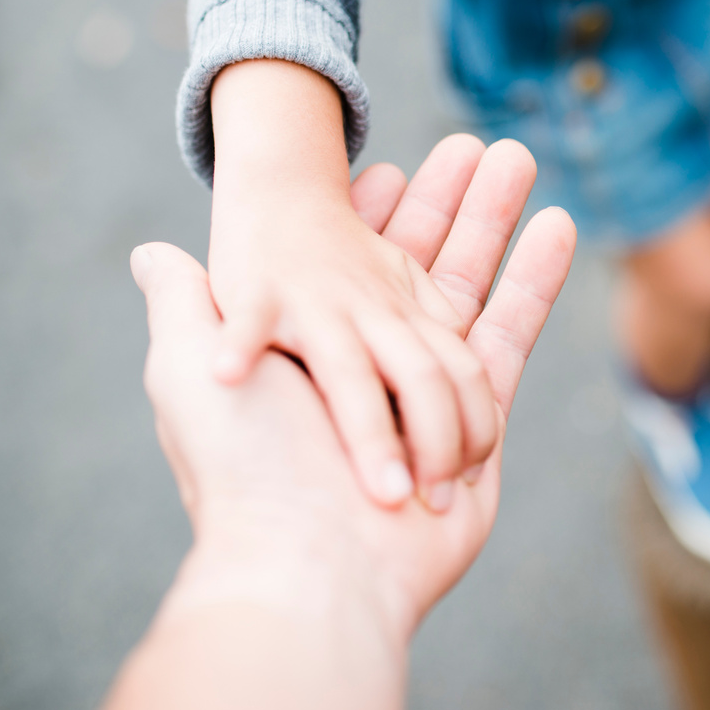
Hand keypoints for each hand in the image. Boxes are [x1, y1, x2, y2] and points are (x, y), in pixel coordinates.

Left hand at [138, 137, 575, 638]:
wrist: (309, 566)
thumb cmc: (244, 466)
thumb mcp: (186, 370)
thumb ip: (186, 306)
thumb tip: (150, 253)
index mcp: (307, 351)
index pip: (345, 265)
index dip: (371, 215)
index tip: (390, 167)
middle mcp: (368, 370)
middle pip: (419, 267)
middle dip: (451, 205)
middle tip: (480, 143)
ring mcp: (425, 397)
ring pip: (468, 290)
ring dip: (495, 222)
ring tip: (521, 157)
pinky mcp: (477, 424)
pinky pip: (510, 338)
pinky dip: (535, 280)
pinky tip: (559, 224)